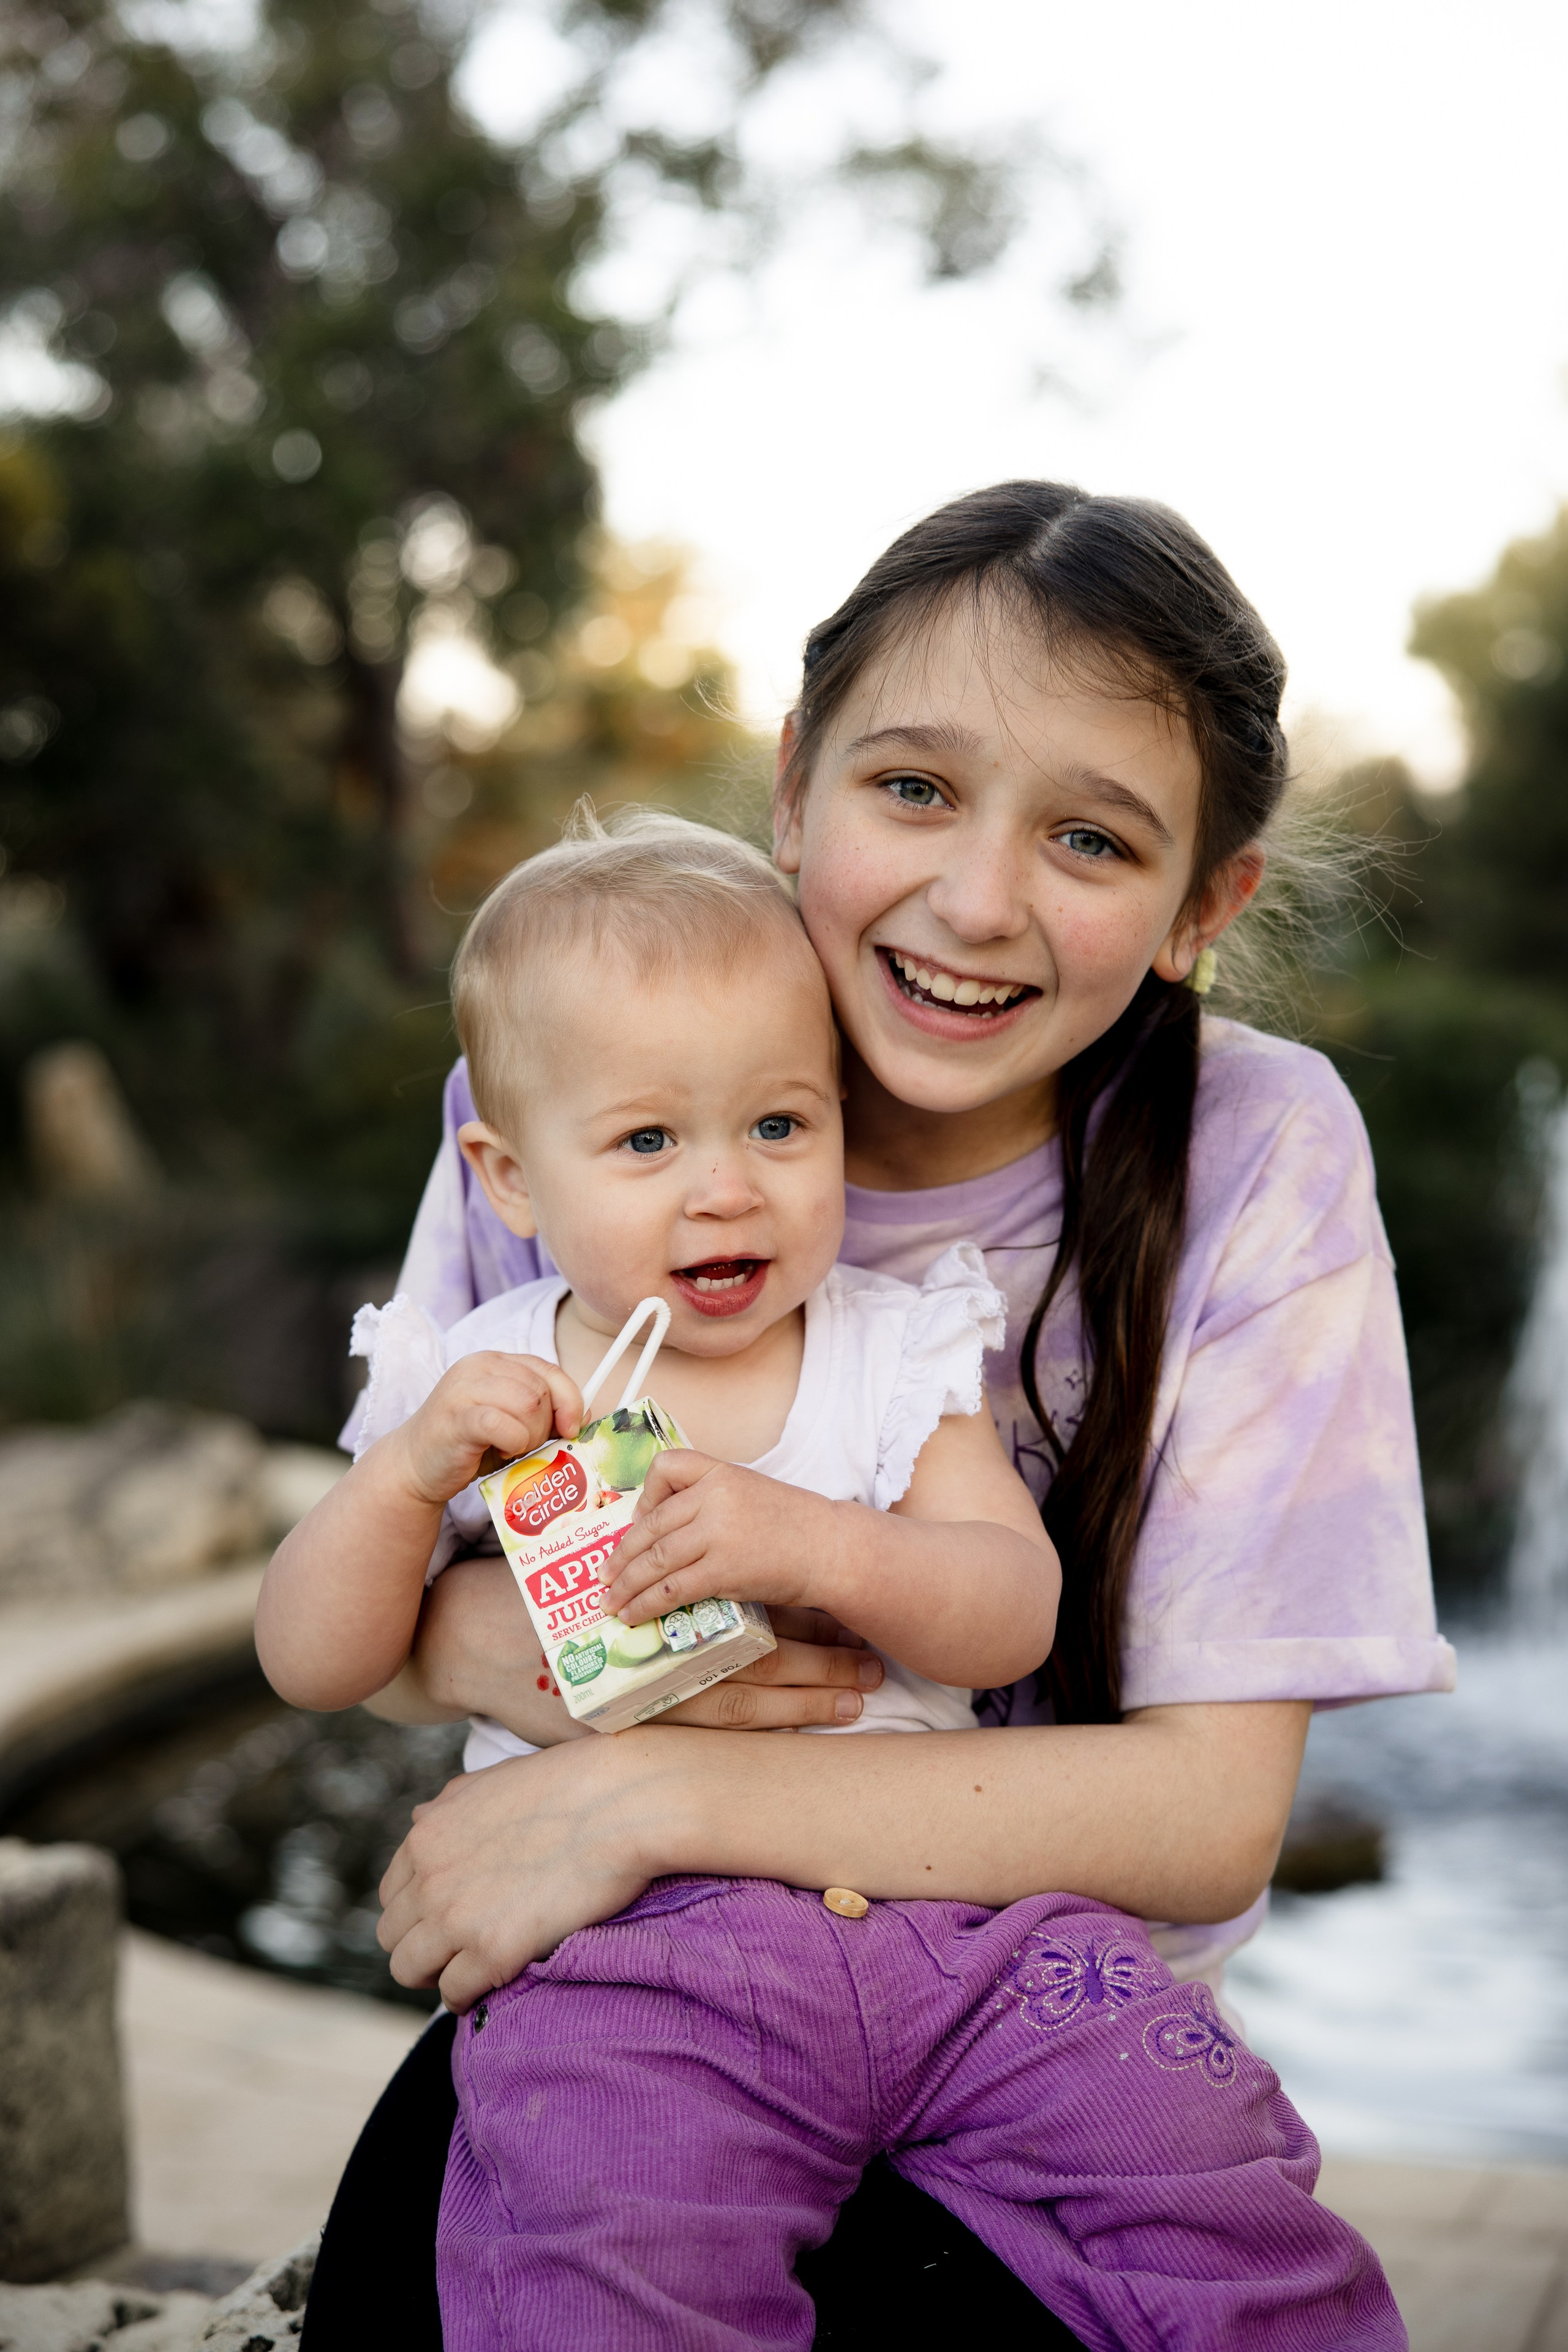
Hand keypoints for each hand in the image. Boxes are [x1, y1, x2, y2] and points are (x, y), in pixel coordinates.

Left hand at [378, 1737, 653, 2008]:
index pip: (391, 1895)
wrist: (619, 1804)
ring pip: (410, 1971)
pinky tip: (491, 1984)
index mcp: (426, 1835)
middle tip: (458, 1950)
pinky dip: (467, 1996)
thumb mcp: (490, 1781)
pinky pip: (454, 1993)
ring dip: (437, 1974)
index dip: (418, 1912)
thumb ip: (447, 1805)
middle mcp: (430, 1879)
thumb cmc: (568, 1786)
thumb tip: (417, 1819)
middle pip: (393, 1938)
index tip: (445, 1920)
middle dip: (422, 1946)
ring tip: (470, 1971)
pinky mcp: (493, 1952)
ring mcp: (456, 1917)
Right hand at [384, 1351, 582, 1508]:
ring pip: (528, 1404)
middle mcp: (479, 1366)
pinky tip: (501, 1451)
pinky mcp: (456, 1418)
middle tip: (524, 1444)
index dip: (569, 1400)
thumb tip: (586, 1415)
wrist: (414, 1466)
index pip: (549, 1370)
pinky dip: (514, 1443)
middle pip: (541, 1390)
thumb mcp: (510, 1421)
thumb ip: (543, 1412)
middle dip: (544, 1425)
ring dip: (529, 1435)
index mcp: (495, 1362)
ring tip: (511, 1447)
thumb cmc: (468, 1445)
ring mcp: (464, 1389)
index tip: (570, 1428)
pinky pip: (504, 1425)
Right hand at [408, 1561, 882, 1735]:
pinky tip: (795, 1721)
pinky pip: (702, 1735)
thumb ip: (648, 1572)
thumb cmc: (523, 1597)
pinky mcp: (624, 1733)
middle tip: (872, 1674)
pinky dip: (753, 1728)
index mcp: (647, 1640)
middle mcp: (646, 1686)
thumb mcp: (585, 1571)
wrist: (459, 1643)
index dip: (800, 1652)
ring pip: (734, 1719)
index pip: (740, 1654)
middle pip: (749, 1690)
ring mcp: (637, 1719)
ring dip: (797, 1708)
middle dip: (814, 1681)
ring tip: (853, 1700)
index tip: (853, 1637)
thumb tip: (710, 1548)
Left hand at [599, 1452, 843, 1623]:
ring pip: (656, 1558)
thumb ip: (712, 1503)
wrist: (832, 1549)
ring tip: (611, 1601)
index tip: (638, 1522)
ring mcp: (718, 1532)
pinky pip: (672, 1588)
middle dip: (623, 1554)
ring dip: (627, 1584)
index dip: (645, 1496)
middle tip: (604, 1575)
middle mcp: (715, 1496)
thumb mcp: (751, 1494)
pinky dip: (647, 1604)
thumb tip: (666, 1536)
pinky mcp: (724, 1568)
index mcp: (721, 1471)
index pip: (667, 1467)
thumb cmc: (796, 1526)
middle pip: (652, 1524)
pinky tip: (635, 1615)